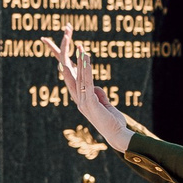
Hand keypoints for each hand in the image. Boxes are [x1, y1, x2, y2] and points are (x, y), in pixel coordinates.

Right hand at [44, 22, 132, 151]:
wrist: (116, 135)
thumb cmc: (112, 122)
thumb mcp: (105, 105)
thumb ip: (99, 95)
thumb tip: (96, 86)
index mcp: (81, 102)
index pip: (73, 82)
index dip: (69, 68)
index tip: (66, 56)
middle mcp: (79, 101)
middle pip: (73, 77)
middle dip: (72, 61)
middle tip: (74, 48)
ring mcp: (83, 102)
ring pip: (80, 78)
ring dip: (81, 62)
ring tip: (81, 49)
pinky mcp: (90, 102)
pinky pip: (88, 83)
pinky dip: (88, 70)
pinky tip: (88, 60)